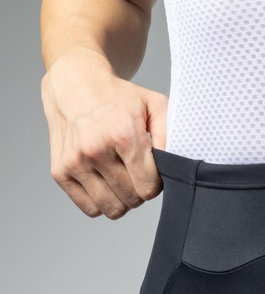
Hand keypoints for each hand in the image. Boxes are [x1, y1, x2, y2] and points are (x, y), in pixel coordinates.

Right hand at [41, 48, 167, 218]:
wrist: (75, 85)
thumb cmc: (119, 98)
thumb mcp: (154, 105)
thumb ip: (169, 136)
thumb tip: (174, 167)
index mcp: (122, 136)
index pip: (149, 187)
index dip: (157, 183)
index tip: (153, 171)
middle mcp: (95, 150)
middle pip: (132, 199)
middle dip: (141, 191)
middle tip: (138, 173)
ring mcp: (75, 162)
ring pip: (112, 209)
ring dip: (123, 200)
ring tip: (123, 179)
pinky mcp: (60, 171)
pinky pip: (90, 208)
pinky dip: (102, 202)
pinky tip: (106, 183)